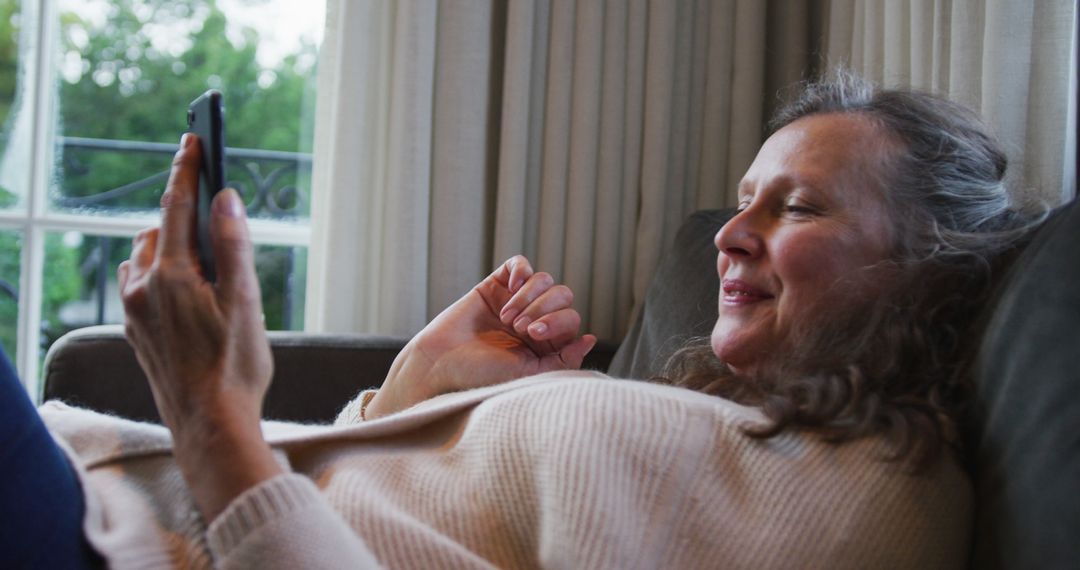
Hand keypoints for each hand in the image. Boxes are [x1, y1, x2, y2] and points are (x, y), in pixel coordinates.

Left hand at [117, 133, 280, 519]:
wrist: (210, 425)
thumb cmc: (235, 368)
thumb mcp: (245, 304)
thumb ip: (234, 247)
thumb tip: (226, 199)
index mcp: (171, 276)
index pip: (176, 206)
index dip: (187, 169)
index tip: (192, 139)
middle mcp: (142, 289)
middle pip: (159, 230)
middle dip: (182, 215)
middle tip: (214, 217)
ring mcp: (134, 312)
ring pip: (145, 258)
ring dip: (169, 247)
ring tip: (203, 260)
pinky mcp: (135, 331)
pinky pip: (141, 286)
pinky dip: (160, 274)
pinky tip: (187, 293)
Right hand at [365, 255, 596, 418]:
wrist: (440, 364)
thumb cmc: (482, 376)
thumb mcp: (530, 374)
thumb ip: (563, 359)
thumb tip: (591, 338)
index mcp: (546, 344)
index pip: (571, 319)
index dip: (558, 322)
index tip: (532, 336)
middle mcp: (534, 321)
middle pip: (563, 296)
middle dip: (544, 309)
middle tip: (519, 328)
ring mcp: (515, 301)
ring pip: (544, 280)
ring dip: (529, 297)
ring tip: (506, 318)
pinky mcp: (495, 286)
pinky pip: (520, 264)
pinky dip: (521, 270)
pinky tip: (512, 286)